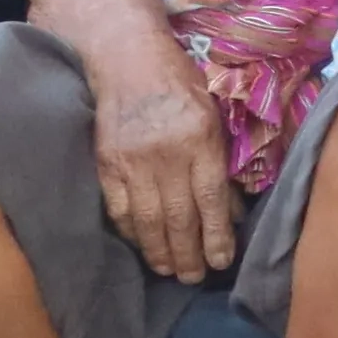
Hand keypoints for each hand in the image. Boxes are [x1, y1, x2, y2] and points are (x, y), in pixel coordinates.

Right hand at [80, 31, 241, 284]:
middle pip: (178, 217)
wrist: (126, 60)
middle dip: (187, 254)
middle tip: (193, 278)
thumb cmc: (179, 84)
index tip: (220, 261)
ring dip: (158, 251)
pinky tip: (140, 246)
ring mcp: (131, 162)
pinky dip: (129, 232)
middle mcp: (166, 156)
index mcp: (199, 142)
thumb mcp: (213, 115)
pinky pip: (117, 208)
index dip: (215, 237)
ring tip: (168, 270)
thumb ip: (220, 161)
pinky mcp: (105, 164)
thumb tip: (232, 208)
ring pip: (146, 220)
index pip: (210, 201)